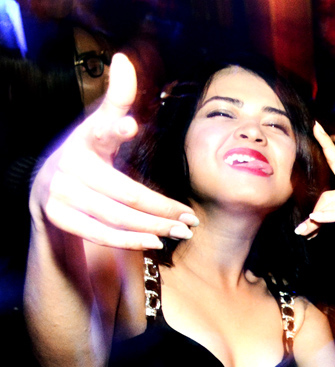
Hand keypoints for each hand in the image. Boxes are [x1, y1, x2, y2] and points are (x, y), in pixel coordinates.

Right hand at [29, 53, 198, 249]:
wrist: (47, 188)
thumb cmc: (87, 155)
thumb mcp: (99, 125)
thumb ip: (118, 99)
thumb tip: (123, 59)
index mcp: (85, 137)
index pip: (100, 130)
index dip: (114, 128)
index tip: (129, 125)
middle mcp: (71, 164)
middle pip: (126, 192)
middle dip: (163, 208)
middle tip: (191, 218)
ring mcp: (62, 193)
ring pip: (117, 216)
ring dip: (154, 226)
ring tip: (182, 230)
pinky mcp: (60, 217)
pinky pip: (100, 233)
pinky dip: (130, 240)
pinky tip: (154, 241)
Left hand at [302, 123, 334, 273]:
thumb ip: (325, 210)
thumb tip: (309, 216)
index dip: (326, 144)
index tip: (315, 126)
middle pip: (330, 193)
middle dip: (315, 212)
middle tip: (304, 229)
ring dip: (320, 219)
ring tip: (310, 231)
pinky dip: (329, 217)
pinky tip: (318, 220)